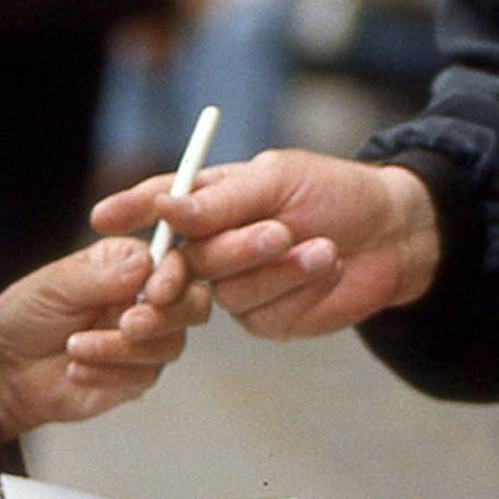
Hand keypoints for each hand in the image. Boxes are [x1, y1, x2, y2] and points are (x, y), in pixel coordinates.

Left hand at [0, 238, 211, 440]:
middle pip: (192, 304)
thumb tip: (146, 264)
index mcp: (131, 264)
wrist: (3, 370)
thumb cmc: (25, 316)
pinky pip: (145, 376)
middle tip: (127, 325)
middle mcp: (147, 299)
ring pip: (170, 345)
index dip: (175, 276)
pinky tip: (77, 370)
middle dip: (164, 317)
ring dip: (122, 349)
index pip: (175, 262)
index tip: (155, 291)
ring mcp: (145, 340)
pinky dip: (110, 374)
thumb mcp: (56, 285)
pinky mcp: (137, 375)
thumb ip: (102, 276)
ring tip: (76, 348)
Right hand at [90, 150, 439, 340]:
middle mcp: (217, 247)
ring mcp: (240, 288)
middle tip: (243, 247)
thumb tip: (166, 209)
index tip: (103, 218)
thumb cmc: (336, 191)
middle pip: (187, 261)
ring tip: (323, 247)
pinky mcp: (268, 318)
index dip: (132, 210)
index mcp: (213, 203)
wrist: (395, 231)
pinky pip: (265, 310)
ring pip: (228, 289)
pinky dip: (299, 285)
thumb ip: (222, 202)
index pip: (162, 205)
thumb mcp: (279, 179)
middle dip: (214, 257)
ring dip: (275, 267)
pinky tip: (330, 264)